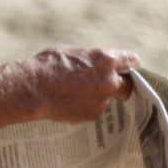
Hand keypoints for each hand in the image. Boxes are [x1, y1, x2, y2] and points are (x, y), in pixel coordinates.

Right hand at [26, 46, 142, 123]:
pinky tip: (70, 102)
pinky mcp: (92, 115)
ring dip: (98, 96)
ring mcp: (102, 100)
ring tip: (76, 93)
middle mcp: (110, 81)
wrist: (34, 89)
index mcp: (106, 60)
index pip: (131, 60)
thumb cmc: (49, 65)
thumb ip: (90, 60)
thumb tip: (94, 64)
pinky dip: (86, 107)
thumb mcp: (73, 52)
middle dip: (122, 85)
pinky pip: (94, 110)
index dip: (131, 63)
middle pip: (128, 85)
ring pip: (107, 98)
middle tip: (111, 85)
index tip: (133, 66)